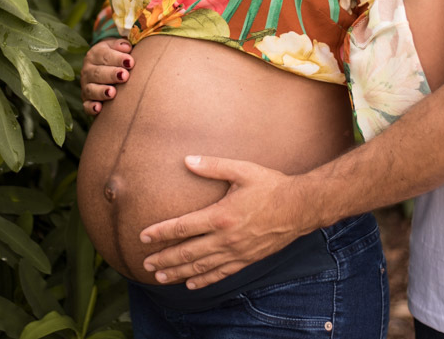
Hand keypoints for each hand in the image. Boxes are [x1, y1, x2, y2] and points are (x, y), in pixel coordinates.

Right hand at [81, 38, 132, 113]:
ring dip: (101, 91)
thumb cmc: (116, 56)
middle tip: (124, 76)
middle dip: (111, 74)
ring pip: (91, 89)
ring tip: (113, 92)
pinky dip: (91, 107)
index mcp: (95, 54)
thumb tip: (126, 47)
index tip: (130, 62)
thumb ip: (122, 45)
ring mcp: (86, 86)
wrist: (104, 66)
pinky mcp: (86, 100)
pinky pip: (86, 105)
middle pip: (98, 73)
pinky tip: (99, 108)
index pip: (104, 55)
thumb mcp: (116, 46)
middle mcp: (87, 70)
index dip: (117, 58)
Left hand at [138, 156, 308, 288]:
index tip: (143, 237)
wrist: (300, 207)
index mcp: (221, 216)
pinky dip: (203, 281)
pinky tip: (191, 284)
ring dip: (178, 274)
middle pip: (187, 253)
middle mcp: (226, 239)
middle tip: (145, 264)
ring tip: (160, 277)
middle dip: (164, 259)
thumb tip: (187, 160)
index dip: (161, 233)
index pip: (183, 227)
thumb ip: (213, 165)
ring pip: (201, 267)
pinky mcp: (246, 259)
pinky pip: (221, 274)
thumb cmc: (271, 185)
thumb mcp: (242, 170)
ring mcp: (236, 252)